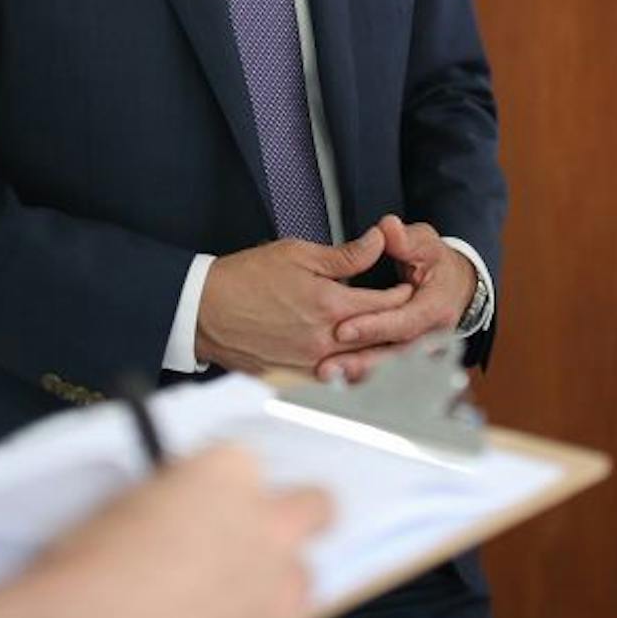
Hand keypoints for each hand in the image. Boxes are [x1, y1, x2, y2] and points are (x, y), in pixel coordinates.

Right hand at [0, 445, 329, 617]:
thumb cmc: (78, 586)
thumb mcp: (114, 509)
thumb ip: (168, 499)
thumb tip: (171, 510)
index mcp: (226, 474)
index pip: (248, 464)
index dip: (227, 491)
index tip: (212, 506)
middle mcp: (269, 526)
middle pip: (311, 508)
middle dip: (286, 524)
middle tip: (251, 544)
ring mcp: (283, 592)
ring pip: (301, 581)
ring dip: (270, 590)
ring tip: (221, 611)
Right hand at [195, 231, 416, 375]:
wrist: (203, 310)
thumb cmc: (245, 278)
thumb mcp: (298, 254)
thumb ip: (345, 255)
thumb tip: (378, 242)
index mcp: (329, 305)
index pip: (385, 305)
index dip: (402, 295)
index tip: (409, 287)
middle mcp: (324, 339)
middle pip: (379, 339)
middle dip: (399, 328)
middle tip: (413, 318)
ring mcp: (310, 362)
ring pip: (360, 363)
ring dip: (380, 353)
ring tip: (393, 341)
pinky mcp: (295, 375)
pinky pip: (334, 376)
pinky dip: (350, 368)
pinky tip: (357, 359)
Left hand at [317, 215, 476, 382]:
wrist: (455, 283)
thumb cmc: (436, 263)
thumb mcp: (424, 243)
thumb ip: (404, 238)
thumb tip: (388, 230)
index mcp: (436, 307)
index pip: (403, 322)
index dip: (374, 326)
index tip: (344, 328)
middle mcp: (432, 334)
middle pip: (395, 354)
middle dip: (361, 360)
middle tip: (328, 364)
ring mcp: (422, 350)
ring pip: (389, 367)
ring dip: (358, 372)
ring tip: (327, 374)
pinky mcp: (410, 357)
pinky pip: (386, 371)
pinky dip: (363, 375)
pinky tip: (338, 378)